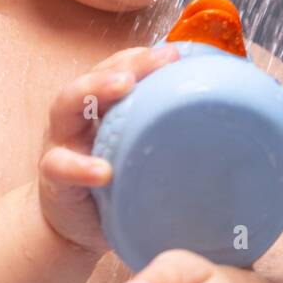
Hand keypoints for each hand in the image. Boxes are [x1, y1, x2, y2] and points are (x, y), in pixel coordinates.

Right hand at [38, 43, 179, 255]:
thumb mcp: (139, 154)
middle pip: (96, 74)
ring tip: (125, 85)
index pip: (119, 68)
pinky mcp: (55, 178)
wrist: (75, 227)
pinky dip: (80, 166)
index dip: (144, 57)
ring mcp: (61, 142)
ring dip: (95, 88)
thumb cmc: (115, 183)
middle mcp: (78, 116)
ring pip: (66, 104)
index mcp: (101, 107)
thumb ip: (165, 136)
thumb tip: (227, 123)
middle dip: (128, 62)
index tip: (178, 54)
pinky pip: (60, 166)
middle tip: (161, 60)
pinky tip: (103, 171)